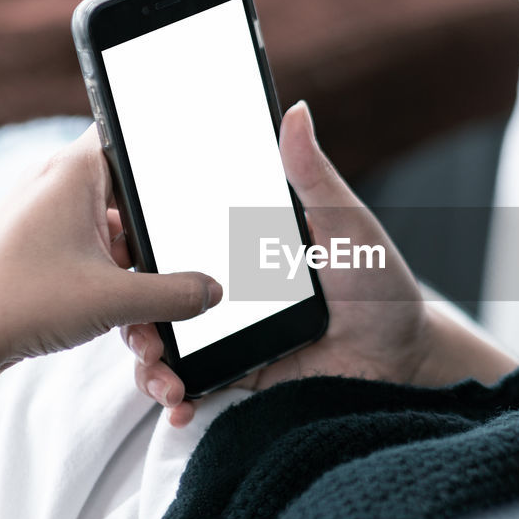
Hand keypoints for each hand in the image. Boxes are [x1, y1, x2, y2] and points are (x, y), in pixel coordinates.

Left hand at [0, 125, 221, 386]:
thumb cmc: (21, 303)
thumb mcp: (116, 301)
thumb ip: (177, 294)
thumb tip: (213, 292)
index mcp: (74, 171)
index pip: (133, 138)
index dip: (170, 158)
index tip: (195, 188)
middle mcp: (56, 186)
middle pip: (132, 203)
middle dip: (156, 250)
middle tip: (176, 280)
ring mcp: (44, 220)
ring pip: (114, 241)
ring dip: (135, 281)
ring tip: (142, 326)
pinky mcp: (35, 252)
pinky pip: (91, 260)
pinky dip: (108, 290)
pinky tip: (121, 327)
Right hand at [125, 101, 441, 425]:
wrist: (405, 356)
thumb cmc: (381, 282)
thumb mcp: (346, 225)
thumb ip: (314, 177)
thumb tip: (297, 111)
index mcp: (240, 245)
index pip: (173, 239)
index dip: (134, 243)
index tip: (112, 242)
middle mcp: (225, 291)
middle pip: (156, 297)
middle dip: (132, 310)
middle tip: (135, 323)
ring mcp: (228, 337)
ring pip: (167, 347)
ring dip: (148, 363)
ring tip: (159, 374)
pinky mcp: (241, 376)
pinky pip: (199, 387)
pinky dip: (181, 399)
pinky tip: (180, 406)